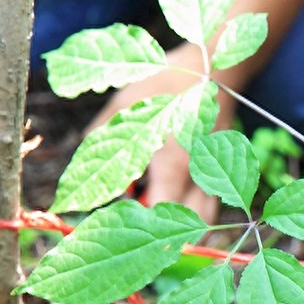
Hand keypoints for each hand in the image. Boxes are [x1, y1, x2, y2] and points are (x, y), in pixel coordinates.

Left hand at [84, 44, 227, 221]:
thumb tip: (81, 172)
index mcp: (173, 165)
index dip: (133, 225)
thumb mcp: (123, 106)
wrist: (213, 70)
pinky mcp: (222, 171)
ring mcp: (215, 174)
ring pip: (205, 220)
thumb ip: (101, 141)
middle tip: (135, 223)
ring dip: (183, 225)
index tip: (112, 225)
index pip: (156, 213)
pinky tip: (176, 200)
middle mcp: (198, 176)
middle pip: (188, 228)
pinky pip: (212, 204)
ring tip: (157, 216)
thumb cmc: (164, 85)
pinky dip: (195, 211)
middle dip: (162, 233)